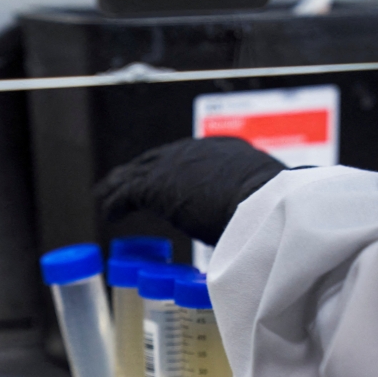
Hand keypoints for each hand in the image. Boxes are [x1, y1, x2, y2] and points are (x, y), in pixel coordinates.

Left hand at [94, 137, 286, 244]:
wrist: (265, 207)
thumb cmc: (273, 210)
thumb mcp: (262, 200)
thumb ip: (250, 204)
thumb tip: (258, 226)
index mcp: (223, 150)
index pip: (188, 156)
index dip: (170, 167)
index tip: (162, 176)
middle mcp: (195, 151)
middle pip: (155, 159)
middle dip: (138, 171)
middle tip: (124, 182)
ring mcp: (173, 165)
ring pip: (134, 173)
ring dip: (118, 186)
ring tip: (105, 198)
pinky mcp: (155, 187)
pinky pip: (126, 194)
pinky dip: (115, 205)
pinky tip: (108, 215)